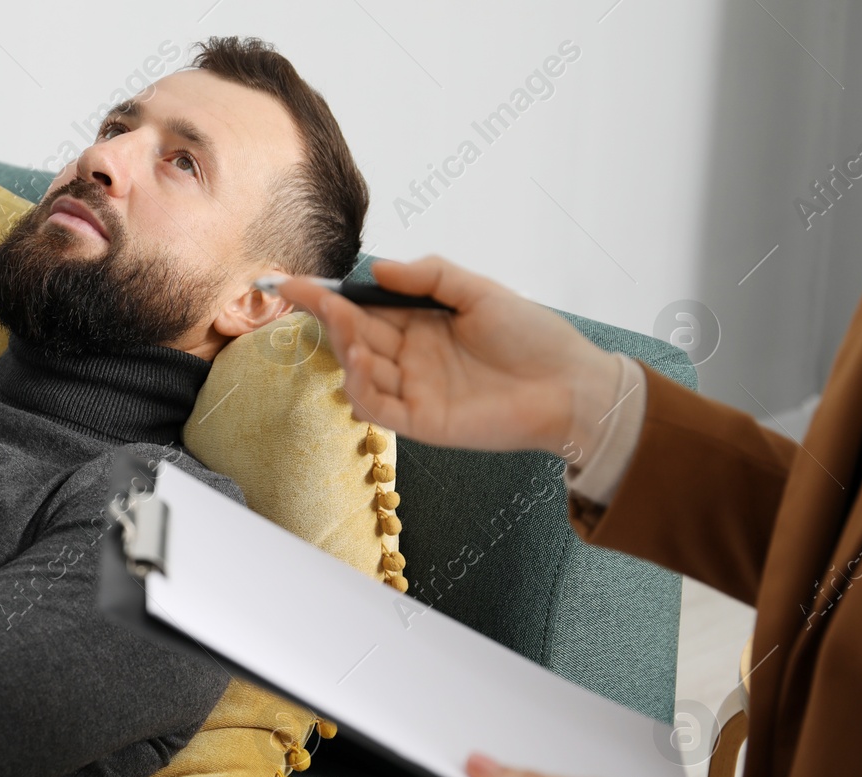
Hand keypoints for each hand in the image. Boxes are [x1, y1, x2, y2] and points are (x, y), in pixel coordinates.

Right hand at [274, 257, 621, 460]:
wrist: (570, 385)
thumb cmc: (533, 337)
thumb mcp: (479, 291)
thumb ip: (429, 277)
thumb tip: (378, 271)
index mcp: (420, 323)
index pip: (363, 309)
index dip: (327, 297)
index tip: (291, 283)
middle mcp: (410, 357)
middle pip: (354, 336)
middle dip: (328, 315)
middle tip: (312, 297)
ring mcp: (413, 390)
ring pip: (358, 370)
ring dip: (345, 347)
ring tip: (348, 327)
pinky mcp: (421, 421)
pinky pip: (376, 407)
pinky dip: (361, 387)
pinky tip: (366, 362)